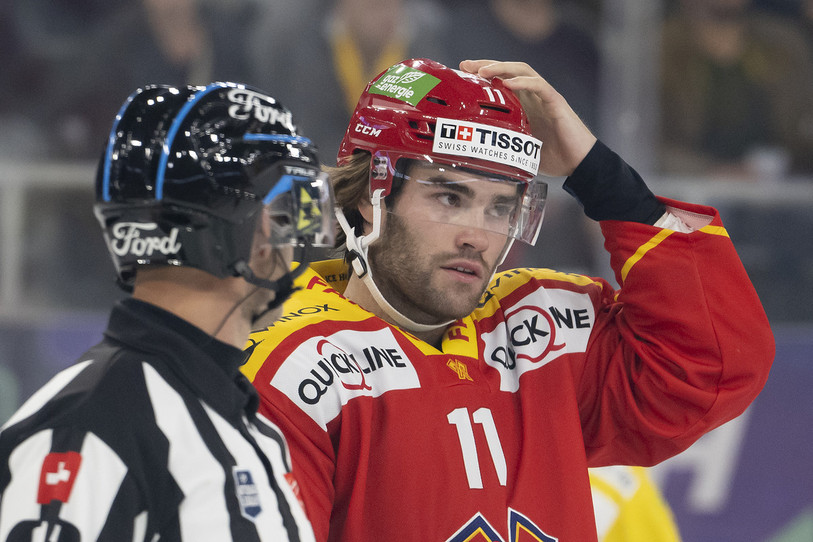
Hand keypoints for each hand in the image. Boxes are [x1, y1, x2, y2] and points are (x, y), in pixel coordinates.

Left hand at [459, 60, 596, 176]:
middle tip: (466, 64)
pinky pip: (539, 86)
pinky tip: (507, 82)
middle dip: (487, 65)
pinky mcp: (557, 103)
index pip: (501, 81)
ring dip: (501, 68)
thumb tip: (477, 157)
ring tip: (482, 70)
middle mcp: (533, 97)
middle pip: (509, 70)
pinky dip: (523, 82)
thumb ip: (501, 146)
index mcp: (524, 105)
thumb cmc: (553, 158)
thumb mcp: (519, 151)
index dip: (483, 75)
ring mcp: (545, 98)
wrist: (580, 165)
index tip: (463, 71)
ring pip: (523, 72)